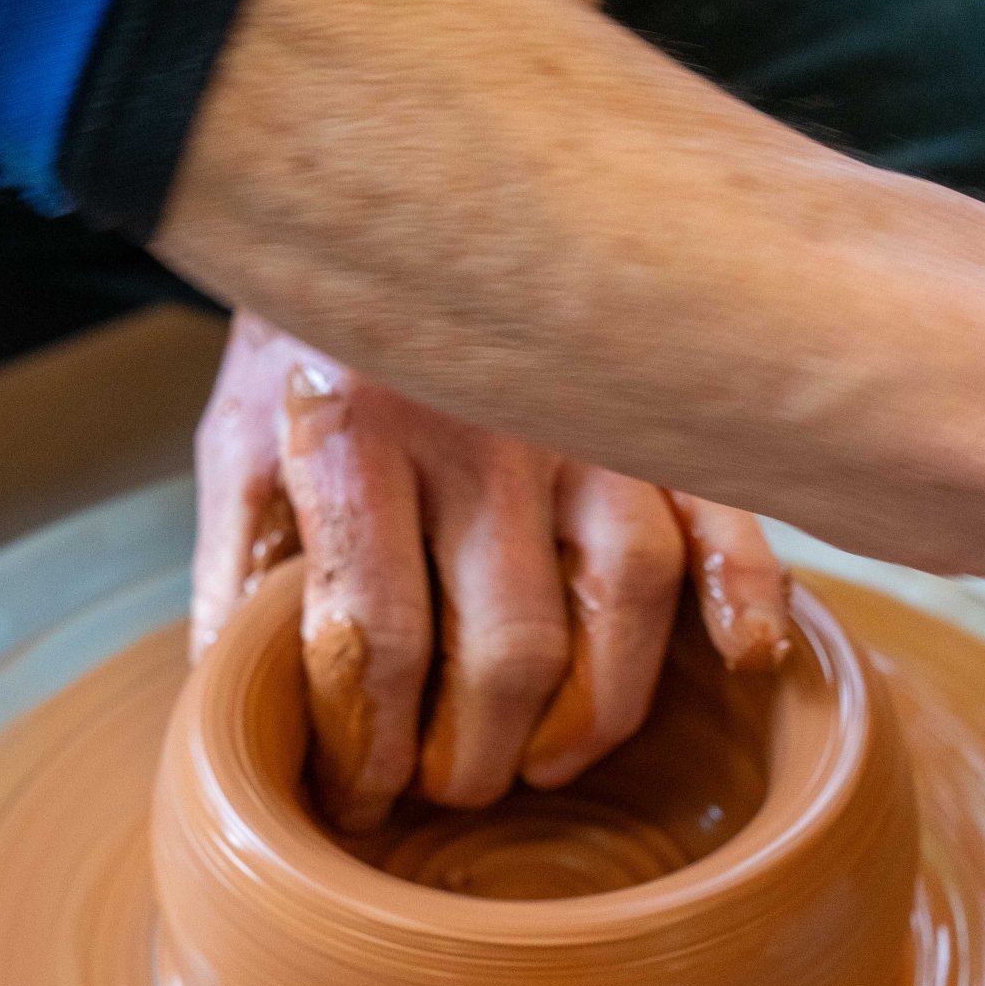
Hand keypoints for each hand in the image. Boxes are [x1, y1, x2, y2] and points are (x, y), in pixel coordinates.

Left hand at [192, 314, 787, 830]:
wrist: (380, 186)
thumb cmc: (307, 344)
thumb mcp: (237, 450)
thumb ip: (239, 581)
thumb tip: (238, 719)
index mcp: (358, 439)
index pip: (379, 641)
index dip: (372, 748)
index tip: (362, 799)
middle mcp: (481, 431)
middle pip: (510, 647)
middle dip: (481, 755)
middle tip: (454, 793)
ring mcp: (582, 418)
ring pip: (626, 596)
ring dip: (597, 710)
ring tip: (548, 763)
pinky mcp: (648, 409)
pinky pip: (725, 506)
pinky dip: (747, 588)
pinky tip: (747, 659)